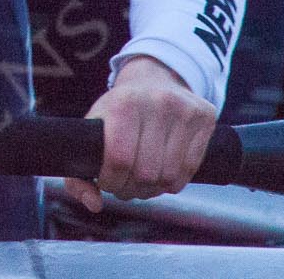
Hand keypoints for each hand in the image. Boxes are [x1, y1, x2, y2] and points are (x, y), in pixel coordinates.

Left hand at [62, 54, 216, 213]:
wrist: (154, 79)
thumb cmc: (119, 111)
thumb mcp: (93, 130)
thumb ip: (78, 174)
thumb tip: (94, 204)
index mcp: (124, 102)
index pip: (119, 159)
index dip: (111, 181)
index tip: (107, 182)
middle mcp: (158, 102)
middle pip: (146, 173)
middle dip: (131, 189)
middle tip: (125, 184)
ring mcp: (185, 109)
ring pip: (169, 176)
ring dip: (153, 190)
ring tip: (142, 181)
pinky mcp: (205, 117)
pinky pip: (189, 170)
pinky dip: (173, 183)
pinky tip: (162, 174)